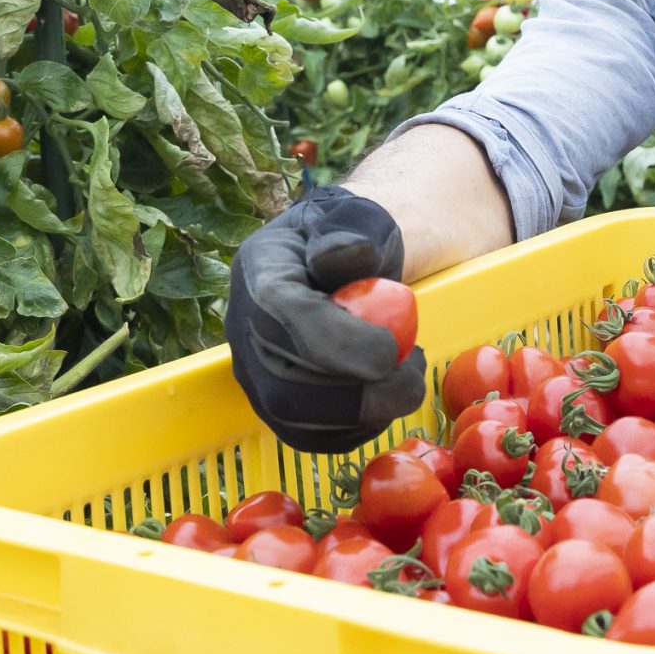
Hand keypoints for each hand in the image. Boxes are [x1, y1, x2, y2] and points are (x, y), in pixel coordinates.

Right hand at [225, 187, 428, 452]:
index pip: (280, 315)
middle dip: (356, 396)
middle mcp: (244, 329)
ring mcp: (257, 374)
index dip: (337, 342)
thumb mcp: (361, 215)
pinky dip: (360, 428)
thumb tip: (347, 257)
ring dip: (365, 414)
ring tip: (407, 377)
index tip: (391, 348)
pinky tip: (390, 397)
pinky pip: (314, 438)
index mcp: (258, 271)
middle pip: (282, 388)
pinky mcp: (280, 408)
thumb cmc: (356, 238)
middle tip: (410, 378)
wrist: (347, 266)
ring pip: (297, 422)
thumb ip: (354, 229)